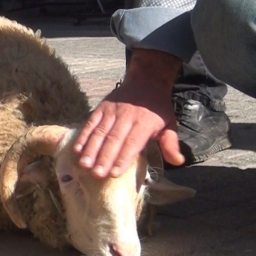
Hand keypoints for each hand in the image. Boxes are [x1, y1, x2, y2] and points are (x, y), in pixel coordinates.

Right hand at [74, 49, 185, 177]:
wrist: (146, 81)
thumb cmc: (157, 108)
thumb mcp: (169, 124)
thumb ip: (170, 143)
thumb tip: (178, 162)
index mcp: (144, 123)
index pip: (132, 143)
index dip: (123, 158)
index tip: (114, 174)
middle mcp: (126, 117)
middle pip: (113, 140)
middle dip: (104, 158)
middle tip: (96, 174)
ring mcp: (111, 112)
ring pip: (100, 133)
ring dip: (91, 150)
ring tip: (84, 165)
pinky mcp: (101, 108)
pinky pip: (90, 123)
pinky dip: (83, 136)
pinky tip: (77, 150)